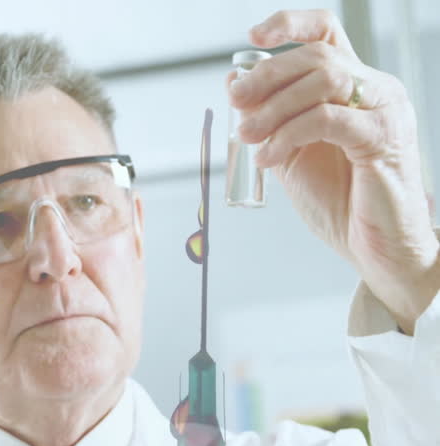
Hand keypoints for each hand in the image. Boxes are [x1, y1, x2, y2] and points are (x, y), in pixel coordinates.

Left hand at [227, 9, 439, 332]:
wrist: (376, 248)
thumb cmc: (340, 201)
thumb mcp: (291, 154)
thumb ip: (268, 120)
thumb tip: (234, 84)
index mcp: (353, 87)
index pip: (326, 33)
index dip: (290, 24)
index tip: (254, 37)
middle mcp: (374, 90)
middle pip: (315, 55)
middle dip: (266, 75)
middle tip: (236, 103)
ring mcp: (384, 111)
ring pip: (323, 80)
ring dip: (274, 106)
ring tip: (247, 136)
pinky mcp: (383, 139)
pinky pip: (329, 119)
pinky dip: (289, 134)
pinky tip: (268, 157)